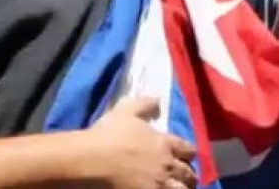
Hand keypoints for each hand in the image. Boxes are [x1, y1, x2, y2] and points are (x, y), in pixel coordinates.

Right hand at [79, 97, 197, 188]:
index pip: (188, 150)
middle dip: (188, 175)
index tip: (186, 156)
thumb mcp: (126, 111)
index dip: (188, 154)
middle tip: (185, 177)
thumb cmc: (108, 134)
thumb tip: (158, 99)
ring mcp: (158, 183)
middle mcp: (167, 164)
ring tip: (179, 188)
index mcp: (165, 143)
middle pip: (188, 173)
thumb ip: (144, 104)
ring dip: (182, 187)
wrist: (90, 159)